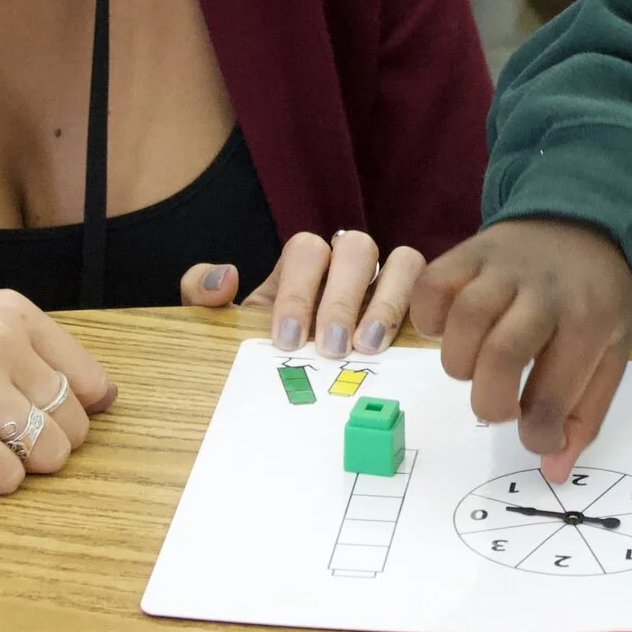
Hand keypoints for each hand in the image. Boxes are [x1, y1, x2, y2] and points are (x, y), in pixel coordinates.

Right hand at [0, 288, 116, 494]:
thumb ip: (25, 353)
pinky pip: (5, 478)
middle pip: (73, 423)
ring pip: (48, 453)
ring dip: (21, 467)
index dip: (75, 415)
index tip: (48, 424)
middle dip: (46, 444)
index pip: (91, 381)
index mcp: (10, 312)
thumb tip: (101, 397)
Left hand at [186, 230, 424, 360]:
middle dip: (342, 298)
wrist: (289, 384)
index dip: (299, 290)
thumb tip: (226, 276)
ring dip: (387, 302)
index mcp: (302, 266)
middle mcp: (347, 266)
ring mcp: (385, 283)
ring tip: (368, 347)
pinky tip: (404, 342)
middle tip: (330, 347)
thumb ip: (202, 294)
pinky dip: (419, 306)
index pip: (306, 249)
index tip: (288, 338)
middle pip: (355, 247)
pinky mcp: (415, 307)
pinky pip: (429, 289)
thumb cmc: (263, 349)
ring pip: (402, 260)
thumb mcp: (225, 325)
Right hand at [413, 218, 631, 483]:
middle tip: (501, 405)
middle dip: (491, 402)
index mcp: (589, 321)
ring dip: (460, 364)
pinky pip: (432, 287)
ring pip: (463, 322)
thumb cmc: (599, 297)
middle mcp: (545, 291)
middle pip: (500, 355)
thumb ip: (585, 414)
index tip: (537, 436)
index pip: (553, 396)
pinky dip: (431, 321)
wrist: (587, 218)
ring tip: (477, 368)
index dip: (537, 435)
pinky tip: (452, 332)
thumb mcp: (613, 352)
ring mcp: (503, 267)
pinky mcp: (469, 251)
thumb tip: (553, 470)